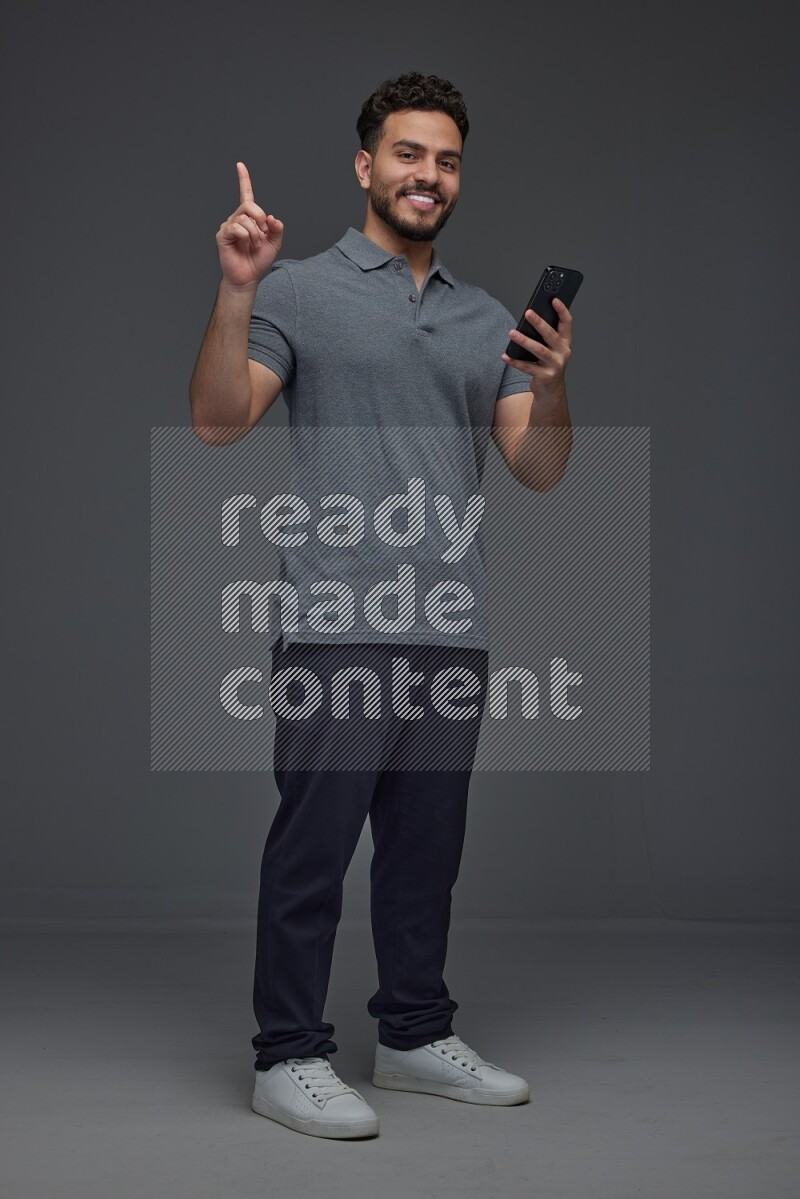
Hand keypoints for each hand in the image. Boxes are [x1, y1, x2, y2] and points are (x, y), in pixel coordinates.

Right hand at [216, 162, 284, 289]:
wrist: (248, 277)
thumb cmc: (258, 261)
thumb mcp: (274, 243)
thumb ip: (277, 229)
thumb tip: (272, 218)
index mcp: (249, 218)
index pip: (246, 195)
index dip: (243, 179)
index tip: (240, 165)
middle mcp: (237, 218)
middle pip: (250, 205)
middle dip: (260, 218)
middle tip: (263, 234)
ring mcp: (228, 226)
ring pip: (244, 218)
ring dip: (255, 233)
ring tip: (254, 245)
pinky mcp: (222, 235)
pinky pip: (236, 227)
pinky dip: (246, 236)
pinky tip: (246, 245)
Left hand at [501, 297, 572, 395]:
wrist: (551, 390)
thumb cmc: (548, 364)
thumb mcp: (551, 348)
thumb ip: (544, 336)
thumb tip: (528, 318)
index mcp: (565, 342)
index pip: (567, 323)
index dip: (562, 310)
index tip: (553, 299)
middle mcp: (563, 352)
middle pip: (551, 335)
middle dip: (539, 323)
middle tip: (528, 313)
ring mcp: (555, 365)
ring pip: (539, 350)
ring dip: (524, 341)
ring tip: (512, 333)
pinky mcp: (545, 376)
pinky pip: (527, 367)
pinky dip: (515, 362)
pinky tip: (505, 356)